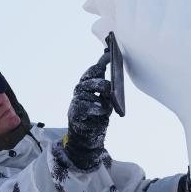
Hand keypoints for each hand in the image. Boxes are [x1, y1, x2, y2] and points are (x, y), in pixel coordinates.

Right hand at [64, 51, 112, 169]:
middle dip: (104, 84)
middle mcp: (80, 89)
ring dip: (101, 100)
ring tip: (105, 107)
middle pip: (93, 80)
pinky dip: (96, 108)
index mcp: (87, 84)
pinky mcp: (75, 111)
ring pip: (91, 93)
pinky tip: (100, 110)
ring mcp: (76, 100)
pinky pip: (87, 105)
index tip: (110, 55)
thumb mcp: (106, 101)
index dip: (102, 62)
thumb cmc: (97, 116)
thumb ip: (108, 91)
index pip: (94, 70)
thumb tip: (115, 80)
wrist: (87, 136)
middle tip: (110, 91)